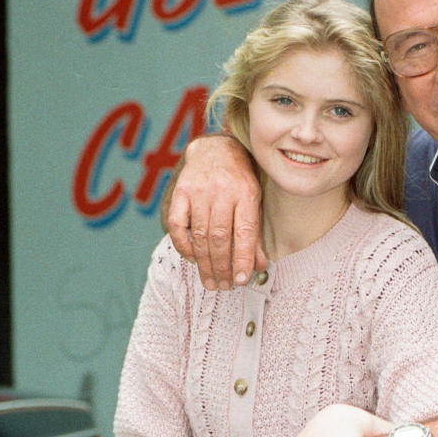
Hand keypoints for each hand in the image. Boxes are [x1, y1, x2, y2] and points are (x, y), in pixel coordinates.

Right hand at [165, 136, 266, 289]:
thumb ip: (255, 235)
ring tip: (210, 281)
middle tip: (223, 286)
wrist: (215, 149)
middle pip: (220, 237)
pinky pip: (178, 225)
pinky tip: (192, 258)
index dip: (242, 259)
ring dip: (205, 264)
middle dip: (222, 267)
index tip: (240, 280)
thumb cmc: (239, 182)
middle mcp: (222, 190)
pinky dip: (184, 246)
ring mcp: (199, 190)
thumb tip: (259, 267)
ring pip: (200, 235)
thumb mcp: (254, 202)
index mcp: (246, 193)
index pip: (245, 232)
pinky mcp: (181, 192)